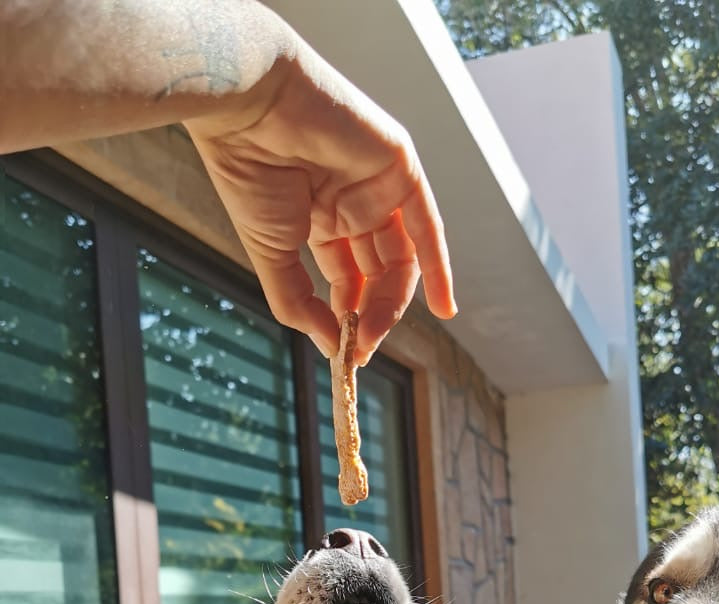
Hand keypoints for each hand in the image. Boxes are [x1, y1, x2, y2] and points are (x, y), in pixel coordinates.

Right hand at [188, 50, 456, 362]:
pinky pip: (427, 224)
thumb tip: (332, 348)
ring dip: (394, 302)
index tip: (344, 355)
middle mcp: (351, 204)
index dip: (349, 318)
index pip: (348, 280)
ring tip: (375, 335)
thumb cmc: (248, 172)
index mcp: (319, 220)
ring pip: (401, 258)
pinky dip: (439, 266)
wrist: (250, 106)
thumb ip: (299, 303)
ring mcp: (377, 186)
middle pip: (377, 275)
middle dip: (372, 315)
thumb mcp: (271, 253)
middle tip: (361, 349)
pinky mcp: (399, 166)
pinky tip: (444, 307)